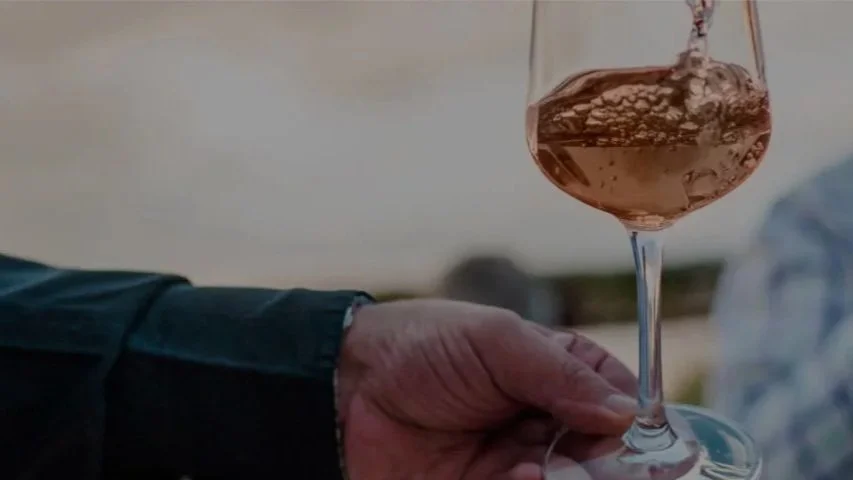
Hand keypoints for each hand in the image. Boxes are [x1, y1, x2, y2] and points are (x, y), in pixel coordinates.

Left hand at [337, 299, 637, 479]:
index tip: (640, 437)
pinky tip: (522, 475)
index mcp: (554, 370)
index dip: (634, 421)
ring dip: (569, 478)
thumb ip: (561, 372)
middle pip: (603, 452)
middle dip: (606, 462)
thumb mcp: (496, 341)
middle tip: (594, 462)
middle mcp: (544, 417)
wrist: (348, 390)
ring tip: (546, 467)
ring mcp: (518, 459)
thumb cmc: (423, 346)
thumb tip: (625, 413)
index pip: (616, 399)